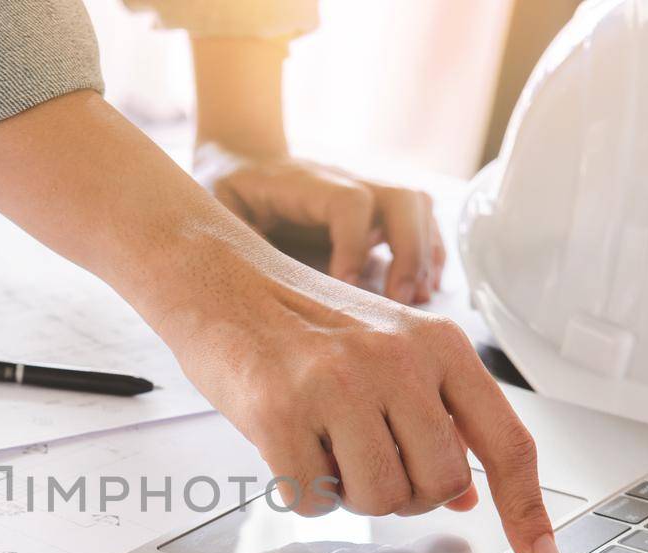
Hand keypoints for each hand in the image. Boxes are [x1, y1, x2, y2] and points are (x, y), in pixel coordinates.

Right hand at [150, 241, 560, 552]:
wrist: (220, 282)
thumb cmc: (304, 320)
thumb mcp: (388, 348)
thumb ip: (436, 415)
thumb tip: (468, 496)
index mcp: (437, 343)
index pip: (505, 440)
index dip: (527, 507)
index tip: (540, 552)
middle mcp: (396, 360)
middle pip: (439, 485)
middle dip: (406, 493)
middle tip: (369, 462)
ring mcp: (338, 386)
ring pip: (379, 500)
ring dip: (351, 494)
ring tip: (325, 447)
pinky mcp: (281, 414)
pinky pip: (313, 499)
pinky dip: (302, 491)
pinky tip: (289, 447)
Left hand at [194, 144, 446, 304]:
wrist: (243, 157)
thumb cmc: (230, 189)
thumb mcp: (219, 207)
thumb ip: (236, 237)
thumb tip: (253, 279)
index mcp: (304, 182)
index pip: (349, 202)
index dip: (354, 244)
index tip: (347, 287)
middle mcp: (345, 181)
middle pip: (401, 199)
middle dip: (409, 251)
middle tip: (401, 300)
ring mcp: (366, 193)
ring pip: (418, 207)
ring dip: (425, 253)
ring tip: (417, 299)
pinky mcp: (375, 212)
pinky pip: (419, 223)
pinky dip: (428, 255)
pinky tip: (423, 289)